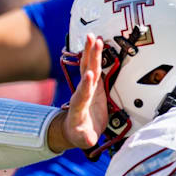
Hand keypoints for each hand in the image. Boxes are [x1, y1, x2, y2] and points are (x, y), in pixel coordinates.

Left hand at [52, 34, 107, 150]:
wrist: (76, 129)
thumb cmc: (80, 133)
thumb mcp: (81, 137)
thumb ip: (83, 135)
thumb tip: (84, 136)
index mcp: (79, 105)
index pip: (83, 94)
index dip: (87, 86)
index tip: (91, 76)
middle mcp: (83, 93)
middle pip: (87, 73)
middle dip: (90, 58)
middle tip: (93, 42)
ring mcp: (89, 88)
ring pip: (91, 67)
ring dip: (93, 53)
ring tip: (95, 38)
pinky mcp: (95, 87)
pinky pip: (96, 68)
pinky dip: (98, 57)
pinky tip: (100, 44)